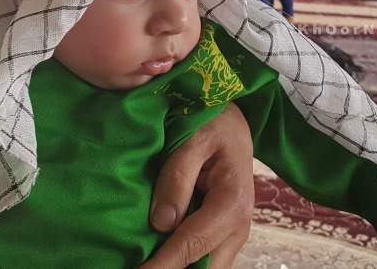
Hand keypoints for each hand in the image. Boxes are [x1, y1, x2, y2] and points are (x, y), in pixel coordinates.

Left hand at [141, 104, 253, 268]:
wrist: (232, 123)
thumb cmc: (212, 125)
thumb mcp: (193, 140)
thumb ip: (177, 178)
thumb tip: (161, 223)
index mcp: (231, 203)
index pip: (192, 244)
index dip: (162, 265)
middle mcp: (238, 226)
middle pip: (205, 267)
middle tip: (138, 267)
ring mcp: (233, 234)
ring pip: (207, 267)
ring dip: (177, 267)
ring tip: (144, 262)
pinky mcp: (223, 234)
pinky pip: (204, 257)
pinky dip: (182, 260)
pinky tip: (157, 256)